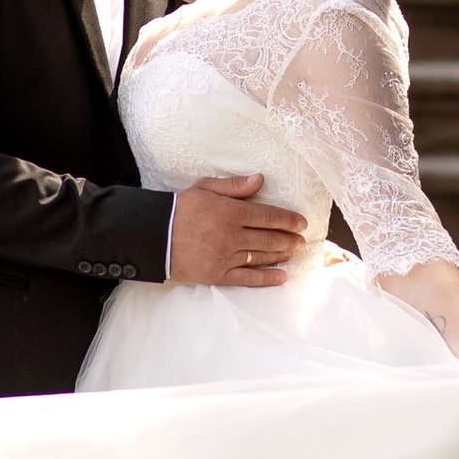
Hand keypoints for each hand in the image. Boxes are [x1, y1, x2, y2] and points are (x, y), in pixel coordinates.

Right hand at [169, 173, 307, 288]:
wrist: (155, 236)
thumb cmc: (181, 208)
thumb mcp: (206, 188)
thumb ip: (235, 186)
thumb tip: (260, 180)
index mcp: (231, 212)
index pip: (268, 216)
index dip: (288, 220)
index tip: (301, 223)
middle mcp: (231, 236)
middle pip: (269, 238)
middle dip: (289, 238)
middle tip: (302, 240)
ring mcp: (225, 258)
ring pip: (261, 256)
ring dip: (282, 254)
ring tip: (295, 252)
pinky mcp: (217, 275)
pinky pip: (246, 278)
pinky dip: (266, 278)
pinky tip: (281, 276)